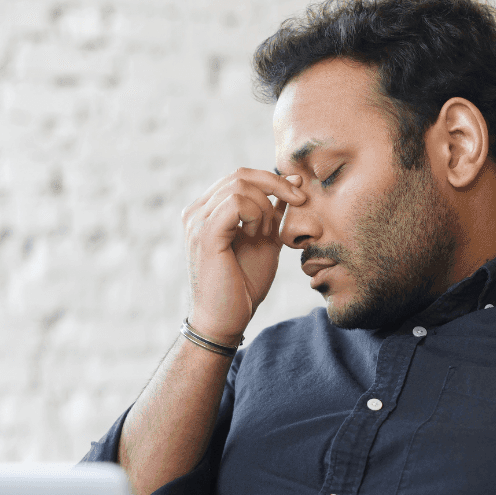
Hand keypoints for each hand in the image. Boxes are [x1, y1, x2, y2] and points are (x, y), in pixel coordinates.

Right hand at [181, 168, 306, 342]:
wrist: (226, 320)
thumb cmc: (243, 285)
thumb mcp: (265, 240)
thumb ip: (274, 211)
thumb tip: (294, 180)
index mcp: (207, 210)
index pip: (240, 177)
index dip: (273, 180)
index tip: (299, 197)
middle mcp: (196, 211)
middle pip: (240, 175)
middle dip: (276, 185)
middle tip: (297, 203)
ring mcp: (197, 221)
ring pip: (239, 185)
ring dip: (265, 206)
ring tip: (267, 233)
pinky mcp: (204, 234)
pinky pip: (236, 203)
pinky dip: (256, 214)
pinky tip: (258, 234)